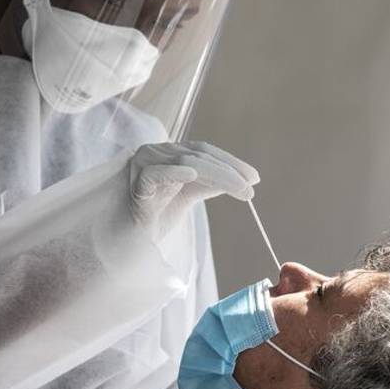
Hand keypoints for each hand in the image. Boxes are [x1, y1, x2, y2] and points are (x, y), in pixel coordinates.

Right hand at [129, 141, 259, 237]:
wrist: (134, 238)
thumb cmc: (160, 213)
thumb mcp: (192, 193)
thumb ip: (212, 183)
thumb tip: (245, 180)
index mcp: (170, 152)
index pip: (204, 150)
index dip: (231, 162)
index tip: (254, 177)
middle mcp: (157, 152)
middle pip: (198, 156)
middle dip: (229, 172)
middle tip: (251, 188)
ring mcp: (144, 165)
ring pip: (185, 162)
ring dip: (217, 175)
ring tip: (238, 189)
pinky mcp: (136, 184)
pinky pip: (156, 174)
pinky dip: (174, 173)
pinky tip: (192, 175)